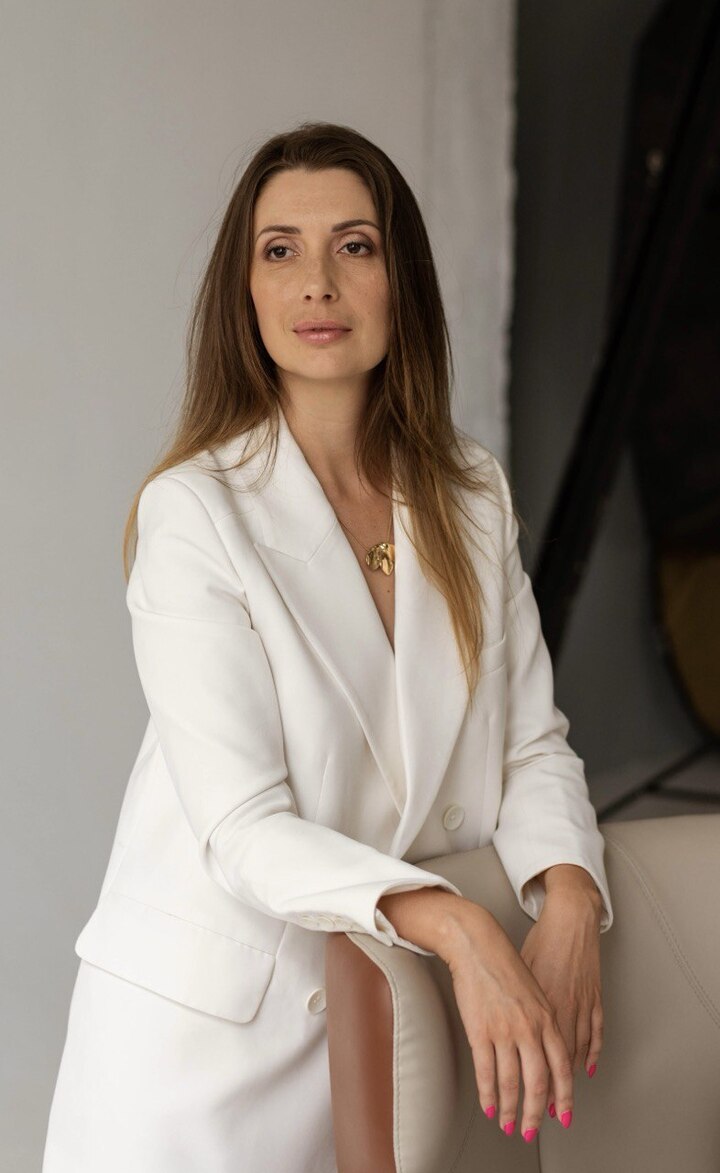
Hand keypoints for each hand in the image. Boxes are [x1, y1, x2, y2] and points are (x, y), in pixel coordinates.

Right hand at [439, 901, 573, 1141]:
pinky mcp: (480, 1030)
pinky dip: (489, 1093)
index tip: (562, 1115)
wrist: (479, 944)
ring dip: (510, 1109)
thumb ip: (545, 1021)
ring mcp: (505, 1030)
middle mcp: (530, 1027)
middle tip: (530, 1130)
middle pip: (538, 1082)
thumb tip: (548, 1051)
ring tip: (507, 1124)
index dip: (563, 1095)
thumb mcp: (536, 992)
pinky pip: (486, 1071)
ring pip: (512, 1082)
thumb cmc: (506, 964)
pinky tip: (489, 1106)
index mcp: (548, 1017)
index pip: (561, 1067)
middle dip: (535, 1112)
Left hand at [519, 889, 603, 1118]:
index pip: (529, 1056)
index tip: (512, 1108)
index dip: (520, 1087)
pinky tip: (585, 1070)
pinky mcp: (594, 998)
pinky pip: (595, 1034)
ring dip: (565, 1084)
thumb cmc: (539, 942)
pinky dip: (591, 1055)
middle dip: (542, 1098)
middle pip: (550, 1066)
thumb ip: (511, 1005)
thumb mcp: (518, 973)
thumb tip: (497, 1030)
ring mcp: (581, 1006)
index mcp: (536, 1007)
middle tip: (534, 1121)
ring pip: (573, 1055)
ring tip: (560, 1106)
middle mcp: (559, 1012)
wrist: (569, 919)